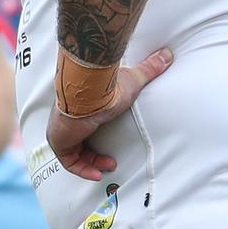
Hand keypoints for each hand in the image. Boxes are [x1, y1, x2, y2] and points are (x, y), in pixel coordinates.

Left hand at [46, 47, 172, 180]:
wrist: (90, 92)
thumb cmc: (106, 87)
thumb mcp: (133, 79)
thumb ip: (149, 68)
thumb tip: (166, 55)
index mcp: (80, 106)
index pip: (84, 124)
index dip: (96, 138)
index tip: (109, 145)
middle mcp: (68, 119)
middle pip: (78, 142)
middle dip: (94, 156)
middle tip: (110, 162)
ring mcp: (62, 131)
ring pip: (73, 154)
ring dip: (91, 164)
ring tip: (107, 167)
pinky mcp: (60, 142)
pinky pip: (69, 162)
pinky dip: (83, 170)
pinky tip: (96, 173)